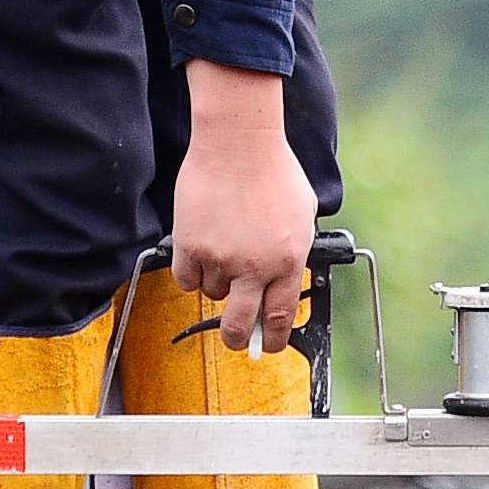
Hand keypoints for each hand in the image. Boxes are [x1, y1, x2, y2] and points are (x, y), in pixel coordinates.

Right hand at [170, 63, 318, 354]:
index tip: (267, 346)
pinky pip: (186, 279)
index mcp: (288, 260)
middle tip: (234, 338)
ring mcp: (221, 258)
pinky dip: (191, 272)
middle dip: (236, 338)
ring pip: (212, 295)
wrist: (239, 142)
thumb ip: (295, 250)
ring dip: (216, 284)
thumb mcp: (303, 214)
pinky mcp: (190, 245)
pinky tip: (200, 252)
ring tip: (223, 252)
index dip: (272, 338)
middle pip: (240, 324)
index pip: (279, 316)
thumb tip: (284, 280)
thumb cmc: (275, 171)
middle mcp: (254, 266)